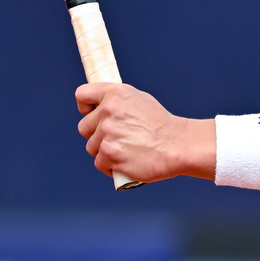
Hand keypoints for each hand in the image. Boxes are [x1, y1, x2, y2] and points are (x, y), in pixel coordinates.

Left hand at [76, 82, 213, 182]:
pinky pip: (99, 163)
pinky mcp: (109, 154)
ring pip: (92, 147)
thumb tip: (102, 108)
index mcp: (115, 94)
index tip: (91, 114)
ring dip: (104, 152)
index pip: (82, 95)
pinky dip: (110, 166)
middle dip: (96, 134)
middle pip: (84, 127)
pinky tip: (125, 162)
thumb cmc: (162, 125)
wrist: (177, 145)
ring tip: (125, 151)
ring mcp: (107, 133)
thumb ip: (117, 102)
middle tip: (116, 138)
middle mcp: (108, 111)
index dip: (85, 107)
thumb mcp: (140, 100)